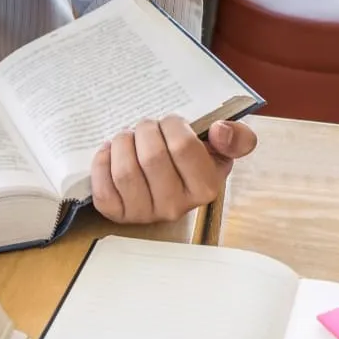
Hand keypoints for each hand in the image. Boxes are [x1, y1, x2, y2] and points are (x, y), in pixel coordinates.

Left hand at [91, 117, 257, 223]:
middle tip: (146, 127)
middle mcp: (176, 207)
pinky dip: (102, 164)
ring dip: (122, 144)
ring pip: (125, 172)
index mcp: (205, 188)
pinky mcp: (119, 215)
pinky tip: (111, 153)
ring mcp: (145, 214)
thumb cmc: (195, 162)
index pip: (183, 146)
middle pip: (152, 157)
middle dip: (145, 130)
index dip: (172, 124)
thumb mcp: (222, 149)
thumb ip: (236, 137)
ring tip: (128, 138)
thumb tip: (220, 130)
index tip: (170, 122)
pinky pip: (103, 190)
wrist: (172, 185)